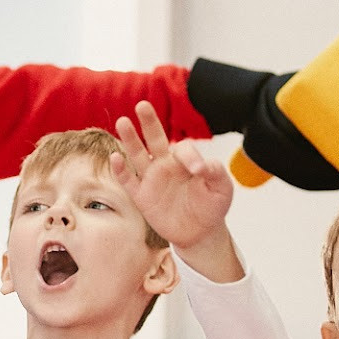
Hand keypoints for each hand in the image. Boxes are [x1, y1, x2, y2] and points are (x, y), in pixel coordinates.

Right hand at [111, 100, 236, 250]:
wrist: (200, 232)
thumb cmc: (212, 206)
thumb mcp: (222, 188)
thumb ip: (215, 171)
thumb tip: (200, 165)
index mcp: (185, 160)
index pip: (182, 148)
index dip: (190, 155)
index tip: (198, 171)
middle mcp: (165, 164)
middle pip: (154, 138)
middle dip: (149, 122)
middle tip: (143, 105)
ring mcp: (151, 179)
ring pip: (137, 154)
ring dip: (130, 138)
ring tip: (123, 121)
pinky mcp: (141, 196)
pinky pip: (128, 181)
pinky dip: (120, 170)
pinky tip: (116, 157)